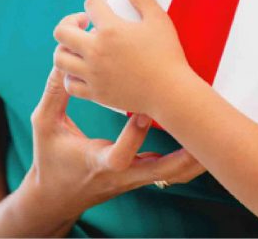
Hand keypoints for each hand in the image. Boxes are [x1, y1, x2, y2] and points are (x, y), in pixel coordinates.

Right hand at [21, 65, 204, 224]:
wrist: (56, 196)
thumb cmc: (50, 160)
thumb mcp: (44, 125)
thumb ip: (54, 94)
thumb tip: (63, 61)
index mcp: (98, 162)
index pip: (120, 155)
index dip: (132, 136)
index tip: (141, 113)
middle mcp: (121, 174)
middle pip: (160, 172)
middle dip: (184, 157)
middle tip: (203, 138)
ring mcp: (133, 178)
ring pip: (170, 174)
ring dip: (191, 159)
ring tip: (212, 138)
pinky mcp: (139, 176)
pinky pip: (167, 171)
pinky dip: (183, 159)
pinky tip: (197, 141)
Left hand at [51, 0, 191, 115]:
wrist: (171, 94)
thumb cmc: (167, 55)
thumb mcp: (158, 19)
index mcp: (111, 30)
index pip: (90, 4)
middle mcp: (96, 51)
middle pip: (62, 31)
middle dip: (69, 23)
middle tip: (84, 24)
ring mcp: (93, 74)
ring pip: (60, 59)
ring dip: (66, 49)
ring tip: (80, 47)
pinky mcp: (96, 93)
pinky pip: (69, 84)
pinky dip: (71, 76)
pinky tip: (83, 70)